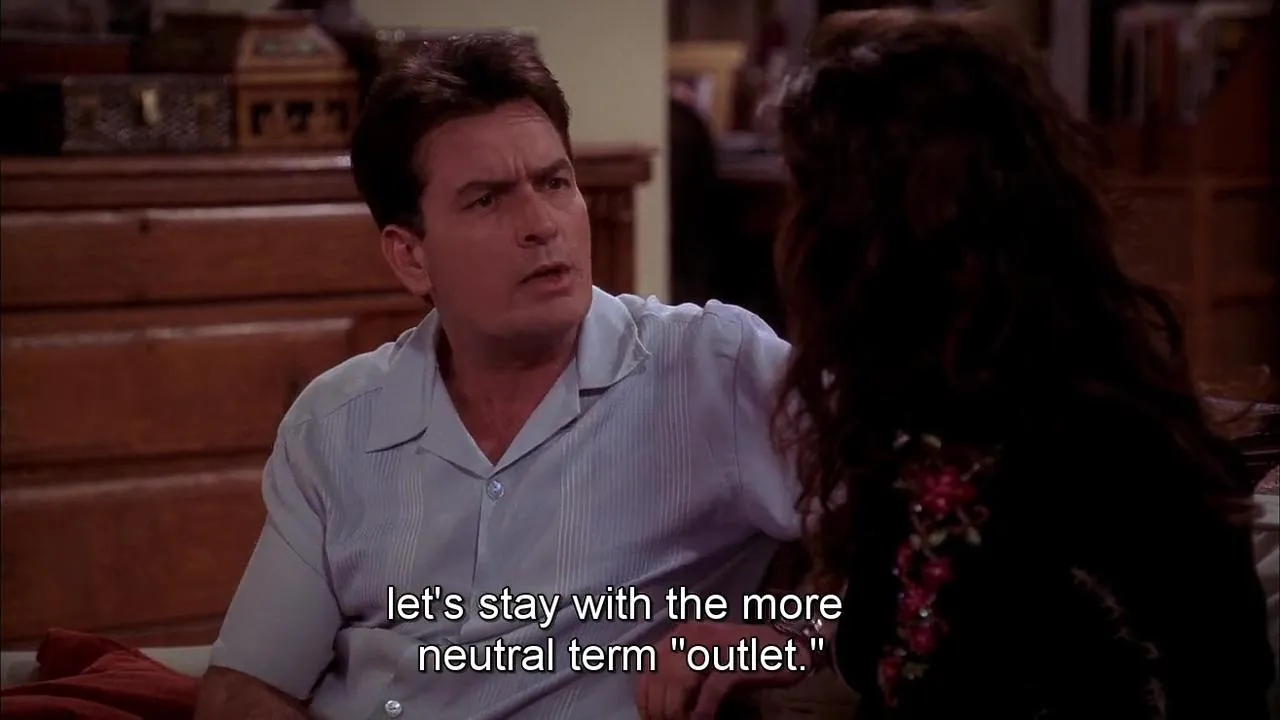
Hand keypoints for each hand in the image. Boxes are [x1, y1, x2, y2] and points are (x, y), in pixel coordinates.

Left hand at [635, 622, 809, 719]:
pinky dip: (703, 711)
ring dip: (676, 711)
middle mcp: (694, 635)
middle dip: (659, 709)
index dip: (645, 697)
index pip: (649, 666)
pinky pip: (710, 690)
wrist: (791, 647)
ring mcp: (715, 646)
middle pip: (660, 677)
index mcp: (683, 633)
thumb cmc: (749, 657)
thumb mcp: (708, 659)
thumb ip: (683, 671)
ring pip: (679, 683)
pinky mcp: (735, 661)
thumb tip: (661, 702)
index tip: (649, 718)